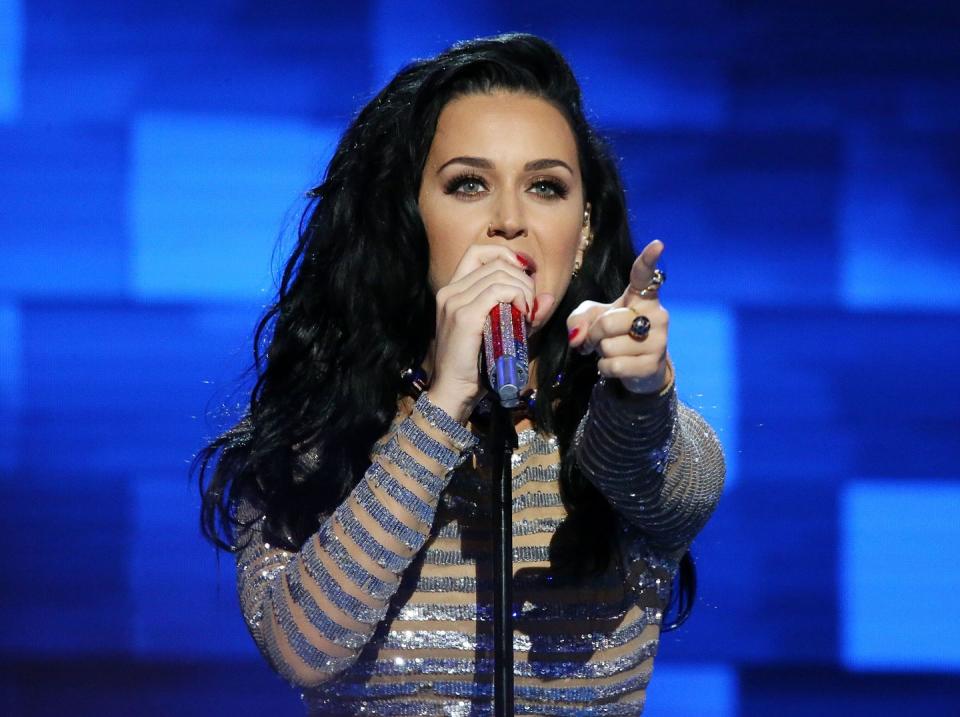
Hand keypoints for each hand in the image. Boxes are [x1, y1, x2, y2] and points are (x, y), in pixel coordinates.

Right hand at [428, 245, 555, 420]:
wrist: (453, 393)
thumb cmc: (476, 366)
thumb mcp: (502, 333)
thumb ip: (522, 313)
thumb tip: (547, 298)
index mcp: (453, 291)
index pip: (478, 252)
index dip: (506, 255)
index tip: (525, 274)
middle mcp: (450, 291)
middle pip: (495, 261)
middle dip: (523, 278)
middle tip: (531, 305)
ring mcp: (454, 302)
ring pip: (500, 274)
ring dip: (523, 289)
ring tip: (528, 313)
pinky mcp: (464, 316)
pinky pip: (498, 291)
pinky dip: (518, 298)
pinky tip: (523, 315)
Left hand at [566, 240, 670, 394]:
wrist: (639, 368)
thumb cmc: (615, 335)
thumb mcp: (593, 318)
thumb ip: (579, 318)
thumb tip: (578, 337)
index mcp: (641, 297)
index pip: (644, 275)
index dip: (648, 260)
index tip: (658, 244)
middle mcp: (656, 314)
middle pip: (608, 322)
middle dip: (594, 334)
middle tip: (600, 339)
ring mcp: (658, 340)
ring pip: (608, 346)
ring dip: (601, 353)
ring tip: (612, 351)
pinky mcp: (652, 364)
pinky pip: (614, 365)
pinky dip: (605, 368)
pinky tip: (615, 365)